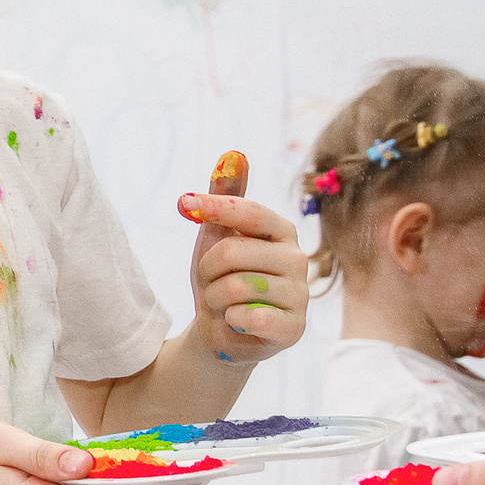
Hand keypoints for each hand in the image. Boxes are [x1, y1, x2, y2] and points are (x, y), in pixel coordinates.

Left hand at [176, 152, 306, 364]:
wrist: (219, 330)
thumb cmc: (220, 277)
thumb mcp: (215, 234)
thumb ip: (225, 196)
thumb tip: (234, 154)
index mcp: (282, 230)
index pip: (248, 211)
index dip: (213, 207)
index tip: (183, 204)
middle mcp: (298, 259)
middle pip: (232, 252)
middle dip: (207, 271)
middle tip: (212, 282)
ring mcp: (300, 295)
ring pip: (235, 287)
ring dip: (215, 299)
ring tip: (224, 304)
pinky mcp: (294, 328)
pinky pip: (249, 317)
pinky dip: (231, 321)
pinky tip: (238, 323)